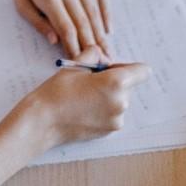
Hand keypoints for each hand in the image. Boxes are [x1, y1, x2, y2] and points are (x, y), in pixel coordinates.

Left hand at [7, 0, 111, 57]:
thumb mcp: (20, 0)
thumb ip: (37, 22)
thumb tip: (54, 41)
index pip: (66, 28)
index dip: (74, 47)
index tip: (80, 62)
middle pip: (83, 21)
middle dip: (92, 45)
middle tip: (101, 63)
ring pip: (93, 10)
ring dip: (101, 33)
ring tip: (107, 51)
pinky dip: (106, 11)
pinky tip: (108, 27)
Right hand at [20, 53, 151, 147]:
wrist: (43, 122)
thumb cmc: (57, 92)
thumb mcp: (76, 65)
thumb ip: (95, 54)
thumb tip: (104, 57)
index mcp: (116, 82)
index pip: (143, 71)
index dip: (129, 67)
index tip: (114, 68)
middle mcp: (121, 102)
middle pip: (129, 85)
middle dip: (115, 80)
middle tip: (91, 80)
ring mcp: (116, 119)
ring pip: (120, 99)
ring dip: (109, 95)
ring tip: (85, 95)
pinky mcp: (109, 131)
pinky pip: (113, 114)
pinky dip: (104, 109)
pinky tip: (85, 107)